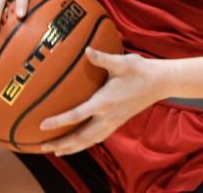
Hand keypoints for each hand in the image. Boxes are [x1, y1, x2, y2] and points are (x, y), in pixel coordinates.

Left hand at [39, 48, 162, 155]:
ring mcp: (114, 122)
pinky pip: (98, 138)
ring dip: (72, 148)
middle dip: (61, 144)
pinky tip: (80, 143)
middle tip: (43, 146)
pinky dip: (85, 144)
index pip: (77, 116)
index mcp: (104, 102)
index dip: (58, 122)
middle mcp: (107, 116)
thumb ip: (102, 58)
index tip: (42, 126)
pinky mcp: (118, 122)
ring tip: (57, 152)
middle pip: (80, 137)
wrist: (160, 82)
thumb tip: (86, 50)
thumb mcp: (121, 62)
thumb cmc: (140, 70)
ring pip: (89, 141)